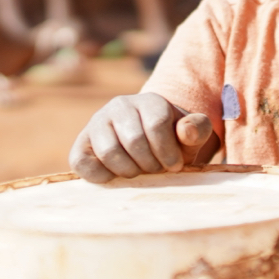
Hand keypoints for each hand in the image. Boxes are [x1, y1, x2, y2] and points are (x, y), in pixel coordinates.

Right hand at [70, 93, 218, 180]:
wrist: (148, 146)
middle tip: (156, 170)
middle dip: (150, 164)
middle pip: (133, 141)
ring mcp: (97, 123)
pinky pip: (83, 163)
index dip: (168, 153)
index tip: (175, 166)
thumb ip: (197, 130)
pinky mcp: (81, 143)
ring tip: (138, 172)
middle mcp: (120, 106)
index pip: (156, 126)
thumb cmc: (173, 142)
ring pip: (109, 152)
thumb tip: (187, 132)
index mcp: (149, 101)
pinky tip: (116, 177)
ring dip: (128, 172)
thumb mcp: (192, 136)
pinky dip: (100, 176)